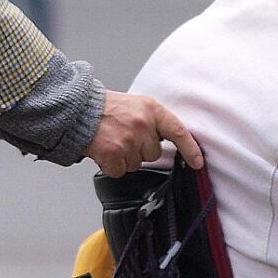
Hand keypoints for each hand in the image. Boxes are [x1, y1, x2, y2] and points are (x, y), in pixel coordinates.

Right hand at [84, 90, 203, 176]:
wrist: (80, 110)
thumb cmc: (109, 109)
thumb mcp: (138, 106)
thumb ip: (155, 121)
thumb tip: (171, 141)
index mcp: (152, 109)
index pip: (178, 131)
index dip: (190, 149)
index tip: (198, 162)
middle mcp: (143, 124)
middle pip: (153, 154)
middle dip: (141, 150)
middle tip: (125, 136)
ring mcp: (128, 140)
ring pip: (136, 164)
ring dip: (125, 158)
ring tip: (113, 141)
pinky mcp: (114, 154)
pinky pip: (120, 171)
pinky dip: (112, 166)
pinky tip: (106, 151)